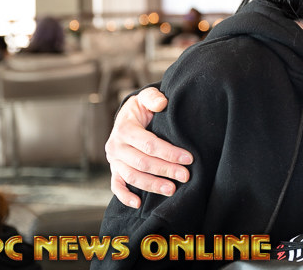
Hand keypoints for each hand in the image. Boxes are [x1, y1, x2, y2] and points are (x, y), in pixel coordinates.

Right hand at [105, 87, 193, 207]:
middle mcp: (116, 146)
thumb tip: (162, 104)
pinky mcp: (114, 170)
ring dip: (152, 185)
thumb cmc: (141, 108)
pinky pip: (116, 186)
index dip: (169, 153)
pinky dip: (125, 196)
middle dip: (166, 170)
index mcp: (124, 129)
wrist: (127, 116)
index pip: (149, 144)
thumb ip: (153, 98)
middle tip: (185, 176)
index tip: (189, 158)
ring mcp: (114, 160)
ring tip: (171, 190)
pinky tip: (138, 204)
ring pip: (132, 176)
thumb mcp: (145, 97)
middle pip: (143, 163)